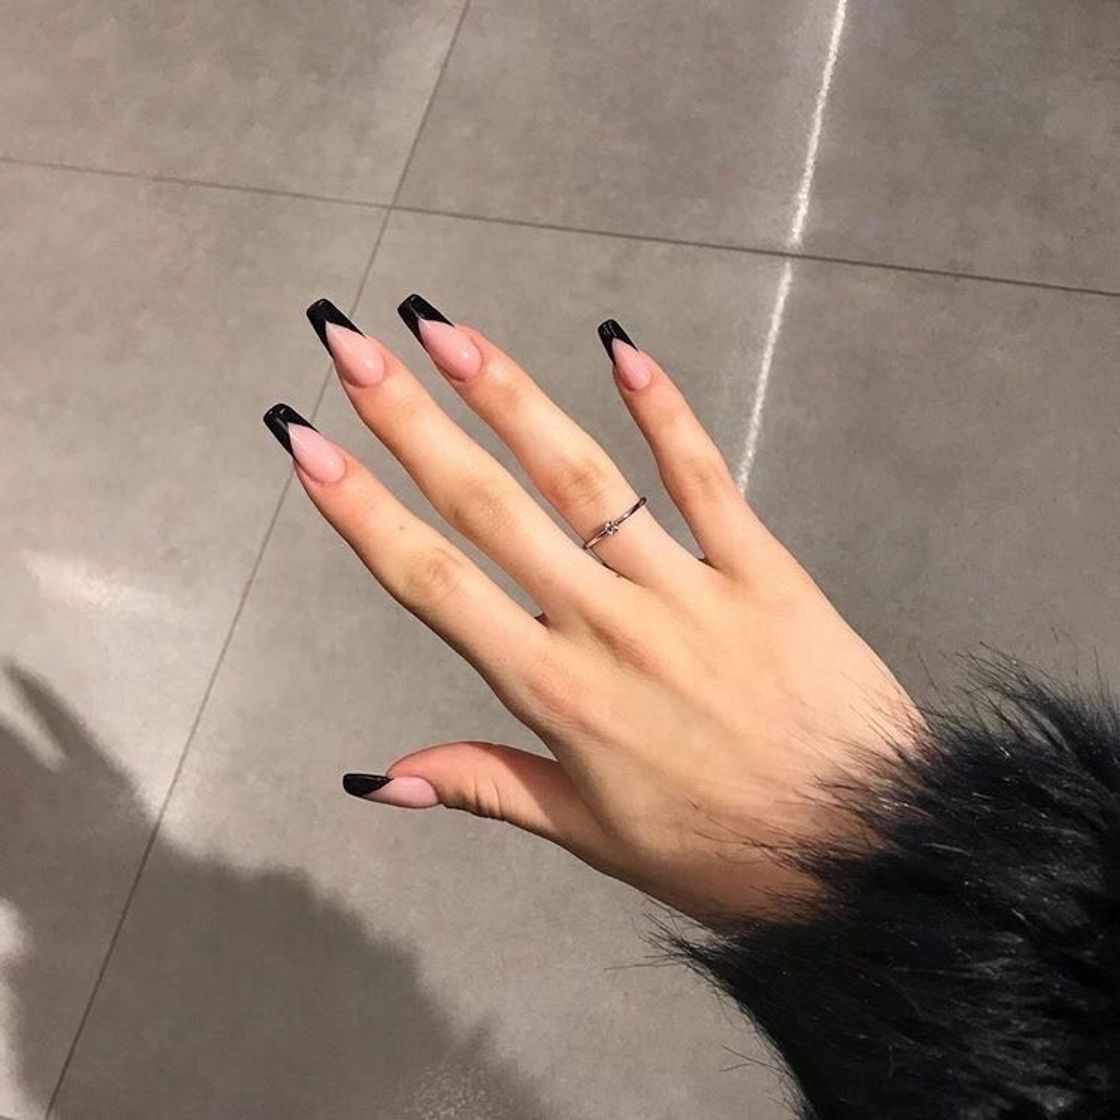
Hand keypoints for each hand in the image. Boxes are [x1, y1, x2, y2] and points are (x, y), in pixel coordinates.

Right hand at [266, 297, 922, 924]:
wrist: (867, 848)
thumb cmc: (721, 851)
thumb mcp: (593, 836)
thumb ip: (489, 787)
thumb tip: (378, 777)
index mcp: (555, 694)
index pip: (435, 585)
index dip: (362, 512)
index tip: (306, 444)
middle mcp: (606, 626)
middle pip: (492, 507)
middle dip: (411, 421)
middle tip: (351, 343)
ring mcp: (686, 588)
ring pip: (583, 477)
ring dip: (510, 397)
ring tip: (448, 330)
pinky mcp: (760, 567)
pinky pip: (705, 478)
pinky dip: (663, 412)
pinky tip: (620, 346)